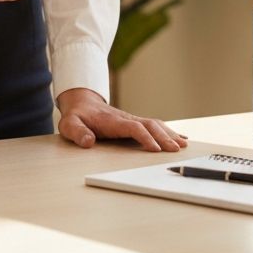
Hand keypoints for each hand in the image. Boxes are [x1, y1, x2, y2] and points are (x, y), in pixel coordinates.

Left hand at [56, 88, 188, 151]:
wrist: (81, 103)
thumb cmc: (77, 116)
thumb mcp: (69, 124)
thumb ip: (77, 132)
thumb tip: (88, 141)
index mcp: (113, 121)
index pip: (134, 127)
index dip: (145, 137)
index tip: (155, 150)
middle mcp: (126, 118)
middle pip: (150, 125)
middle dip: (164, 137)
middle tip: (176, 150)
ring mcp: (132, 120)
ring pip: (155, 124)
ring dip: (169, 134)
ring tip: (183, 145)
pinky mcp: (134, 123)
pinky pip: (154, 126)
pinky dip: (168, 131)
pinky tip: (180, 138)